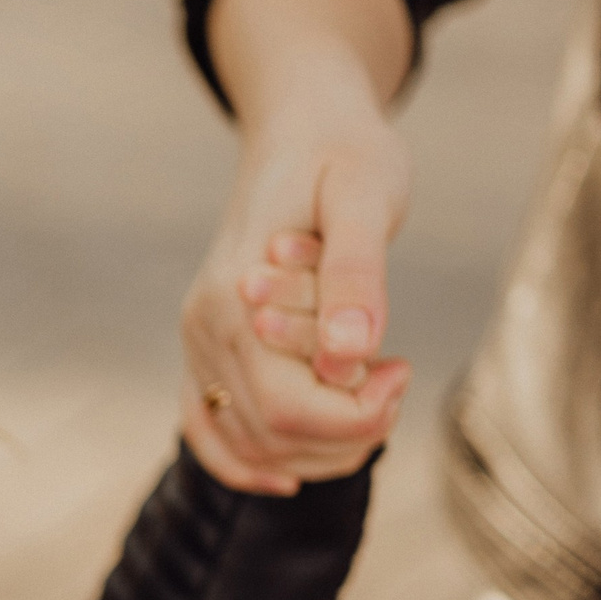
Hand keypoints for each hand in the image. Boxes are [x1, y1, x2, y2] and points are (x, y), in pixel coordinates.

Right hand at [180, 0, 415, 492]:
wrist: (302, 127)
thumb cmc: (345, 154)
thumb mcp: (366, 194)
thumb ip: (357, 274)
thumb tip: (352, 353)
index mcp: (234, 298)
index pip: (292, 410)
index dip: (362, 413)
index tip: (403, 365)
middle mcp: (204, 328)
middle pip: (273, 436)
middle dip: (349, 430)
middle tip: (395, 374)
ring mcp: (198, 343)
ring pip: (251, 445)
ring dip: (318, 448)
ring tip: (367, 393)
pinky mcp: (205, 350)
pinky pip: (208, 431)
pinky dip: (247, 464)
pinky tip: (295, 472)